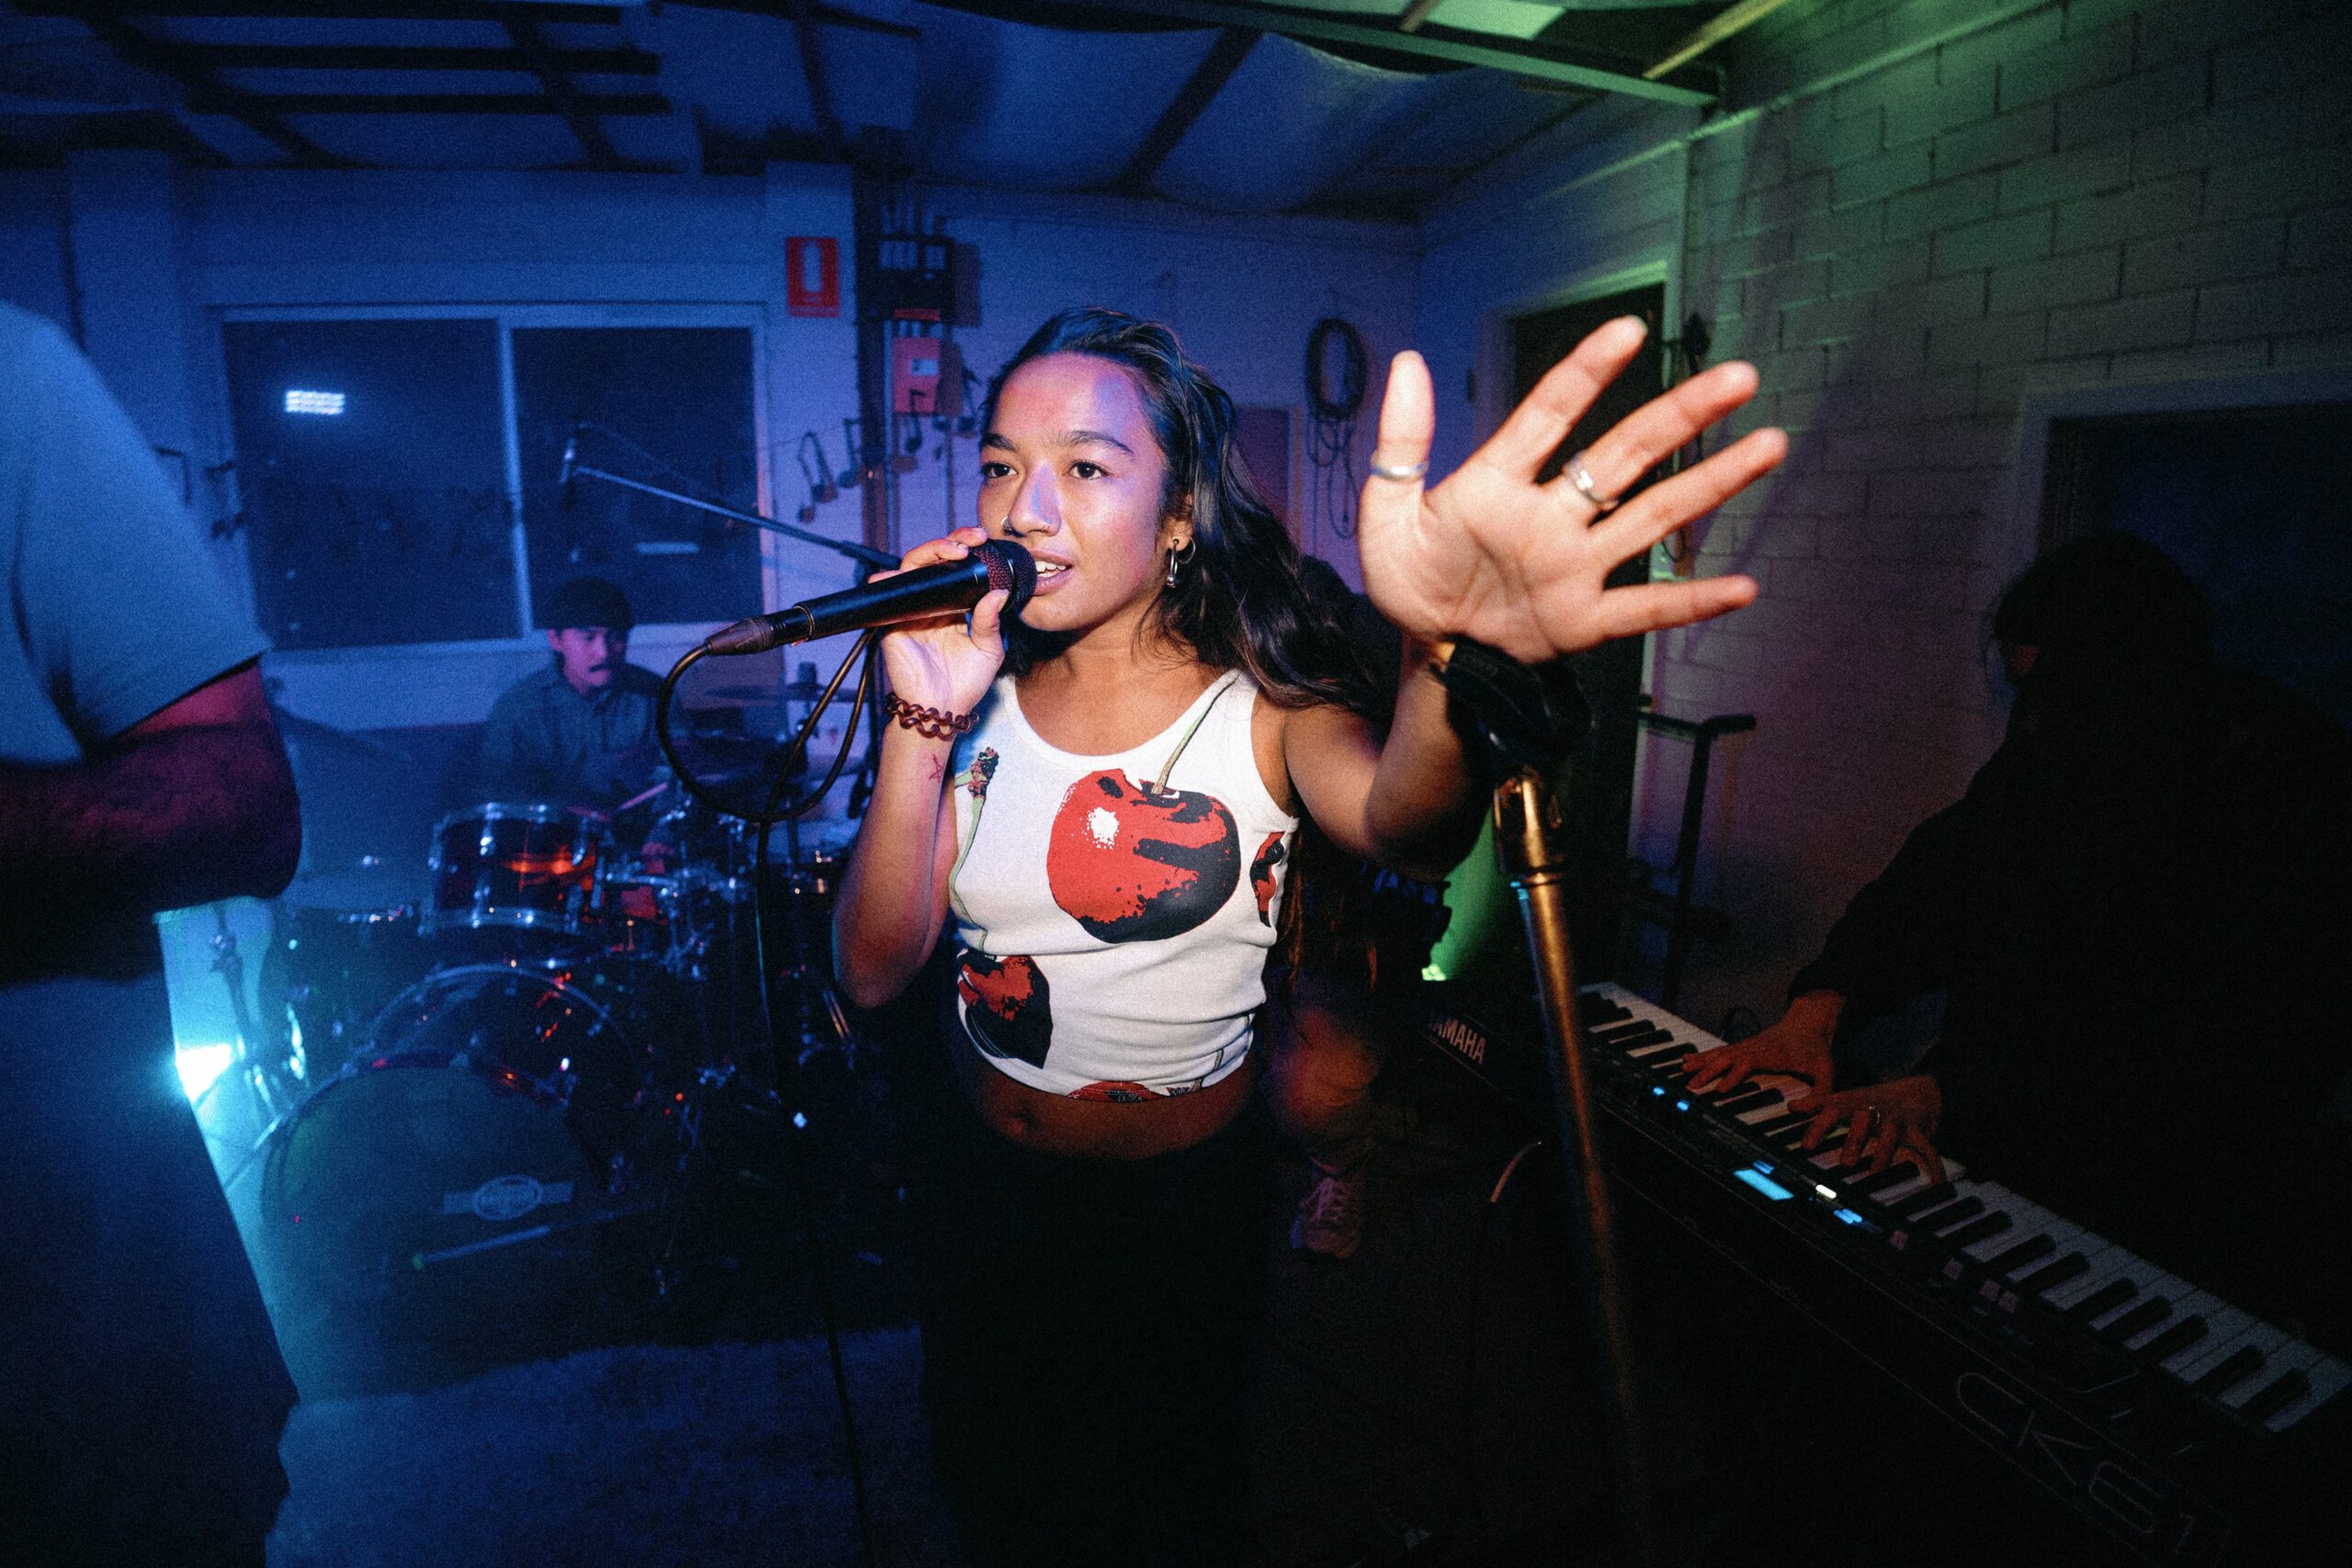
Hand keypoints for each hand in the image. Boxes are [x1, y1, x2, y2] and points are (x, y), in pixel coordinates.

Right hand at [873, 526, 1011, 716]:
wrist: (944, 709)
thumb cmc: (965, 683)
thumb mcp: (989, 649)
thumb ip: (990, 620)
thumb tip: (998, 593)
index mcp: (951, 607)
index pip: (954, 569)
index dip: (965, 550)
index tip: (983, 540)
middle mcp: (928, 605)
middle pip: (931, 561)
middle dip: (950, 543)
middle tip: (971, 539)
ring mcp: (909, 612)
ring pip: (910, 569)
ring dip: (929, 553)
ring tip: (952, 550)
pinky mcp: (892, 623)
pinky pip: (890, 595)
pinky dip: (894, 580)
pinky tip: (910, 573)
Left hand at [1355, 318, 1782, 662]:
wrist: (1428, 651)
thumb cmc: (1411, 579)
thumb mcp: (1386, 514)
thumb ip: (1400, 445)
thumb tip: (1407, 362)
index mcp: (1499, 483)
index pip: (1549, 414)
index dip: (1587, 372)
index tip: (1630, 329)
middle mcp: (1551, 516)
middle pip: (1624, 454)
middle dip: (1681, 415)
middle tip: (1739, 376)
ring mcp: (1575, 566)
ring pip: (1652, 516)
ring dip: (1711, 483)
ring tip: (1769, 444)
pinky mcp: (1584, 620)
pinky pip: (1647, 608)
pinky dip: (1693, 601)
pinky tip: (1744, 588)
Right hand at [1683, 1005, 1834, 1097]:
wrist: (1809, 1021)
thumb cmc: (1815, 1048)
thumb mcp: (1826, 1070)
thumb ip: (1820, 1092)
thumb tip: (1802, 1109)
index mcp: (1773, 1054)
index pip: (1749, 1064)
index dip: (1734, 1076)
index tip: (1720, 1089)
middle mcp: (1755, 1048)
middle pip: (1728, 1058)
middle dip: (1709, 1071)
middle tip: (1692, 1085)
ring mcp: (1747, 1045)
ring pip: (1720, 1053)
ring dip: (1701, 1062)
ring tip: (1683, 1070)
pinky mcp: (1744, 1046)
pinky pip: (1720, 1050)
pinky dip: (1703, 1055)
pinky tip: (1687, 1059)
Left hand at [1793, 1074, 1945, 1183]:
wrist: (1919, 1088)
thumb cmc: (1874, 1100)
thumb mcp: (1845, 1098)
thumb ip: (1819, 1104)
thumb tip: (1791, 1106)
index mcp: (1854, 1103)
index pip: (1832, 1111)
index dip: (1818, 1126)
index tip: (1806, 1146)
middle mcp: (1874, 1110)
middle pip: (1862, 1121)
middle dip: (1854, 1139)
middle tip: (1844, 1162)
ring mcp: (1897, 1119)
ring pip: (1892, 1134)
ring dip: (1884, 1152)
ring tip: (1876, 1171)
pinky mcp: (1918, 1130)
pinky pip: (1927, 1148)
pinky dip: (1934, 1165)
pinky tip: (1937, 1182)